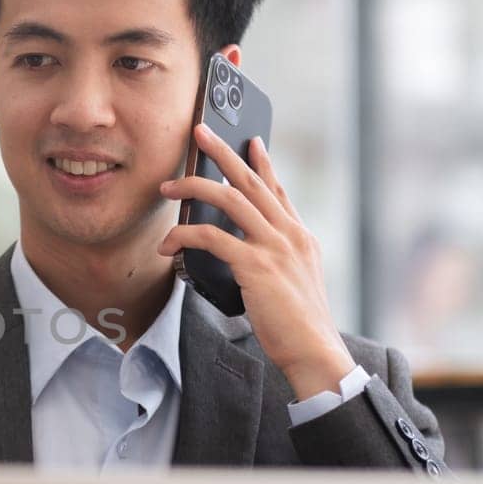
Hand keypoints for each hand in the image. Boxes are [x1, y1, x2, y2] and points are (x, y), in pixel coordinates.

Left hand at [158, 124, 355, 399]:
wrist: (314, 351)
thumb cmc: (298, 326)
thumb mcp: (294, 283)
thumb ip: (274, 261)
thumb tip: (245, 253)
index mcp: (300, 237)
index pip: (278, 191)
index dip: (263, 164)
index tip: (251, 142)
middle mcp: (290, 235)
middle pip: (252, 182)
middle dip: (223, 153)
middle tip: (201, 131)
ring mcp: (275, 248)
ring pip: (230, 200)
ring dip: (194, 187)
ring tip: (168, 186)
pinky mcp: (256, 266)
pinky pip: (212, 237)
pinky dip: (185, 234)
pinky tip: (168, 243)